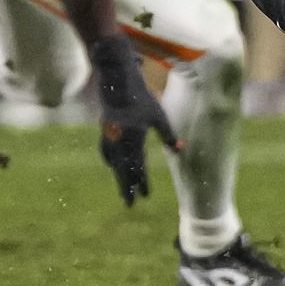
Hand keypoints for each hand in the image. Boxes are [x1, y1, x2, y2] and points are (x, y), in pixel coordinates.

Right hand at [93, 35, 180, 205]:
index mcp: (134, 140)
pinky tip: (112, 165)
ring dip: (119, 177)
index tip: (144, 196)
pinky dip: (110, 161)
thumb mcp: (158, 116)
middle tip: (129, 204)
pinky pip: (107, 152)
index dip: (142, 183)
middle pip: (123, 170)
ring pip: (114, 163)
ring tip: (123, 189)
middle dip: (127, 187)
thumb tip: (180, 150)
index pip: (139, 167)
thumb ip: (168, 135)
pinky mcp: (104, 130)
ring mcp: (110, 137)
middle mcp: (120, 142)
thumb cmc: (142, 98)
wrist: (117, 82)